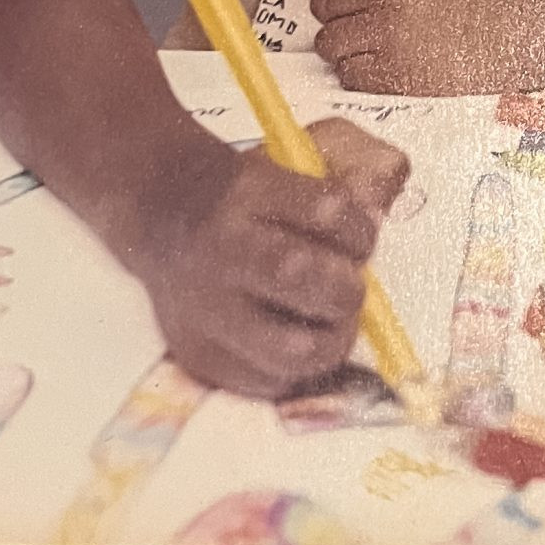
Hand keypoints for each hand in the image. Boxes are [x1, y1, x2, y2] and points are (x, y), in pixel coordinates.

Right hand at [129, 118, 409, 397]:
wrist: (163, 215)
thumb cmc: (250, 197)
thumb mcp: (295, 162)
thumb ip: (352, 178)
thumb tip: (381, 213)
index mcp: (250, 192)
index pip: (328, 211)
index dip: (361, 230)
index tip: (360, 236)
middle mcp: (222, 249)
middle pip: (302, 277)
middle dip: (346, 289)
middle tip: (347, 287)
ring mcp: (204, 309)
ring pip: (292, 350)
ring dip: (331, 339)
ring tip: (329, 321)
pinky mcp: (198, 355)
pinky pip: (271, 382)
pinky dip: (298, 368)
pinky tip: (295, 337)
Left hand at [311, 0, 544, 93]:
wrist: (534, 24)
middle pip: (324, 4)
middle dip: (334, 16)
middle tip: (353, 24)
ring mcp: (391, 32)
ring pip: (329, 42)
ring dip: (341, 48)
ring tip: (363, 50)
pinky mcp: (400, 73)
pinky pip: (349, 74)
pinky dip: (357, 74)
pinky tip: (379, 69)